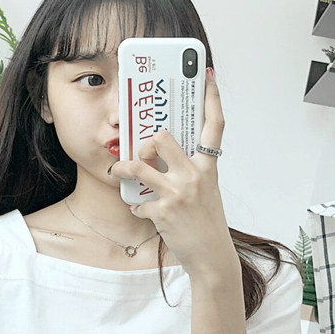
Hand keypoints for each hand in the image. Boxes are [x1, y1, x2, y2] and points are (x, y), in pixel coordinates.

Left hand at [109, 69, 235, 278]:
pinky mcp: (162, 211)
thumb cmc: (207, 224)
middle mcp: (195, 175)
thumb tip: (165, 157)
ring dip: (124, 168)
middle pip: (163, 137)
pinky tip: (142, 212)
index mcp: (208, 168)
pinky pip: (138, 201)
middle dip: (146, 142)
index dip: (211, 97)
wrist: (211, 257)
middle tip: (144, 153)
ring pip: (139, 165)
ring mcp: (178, 193)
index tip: (207, 76)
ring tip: (120, 172)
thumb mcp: (207, 192)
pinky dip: (137, 206)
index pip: (214, 125)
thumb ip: (191, 171)